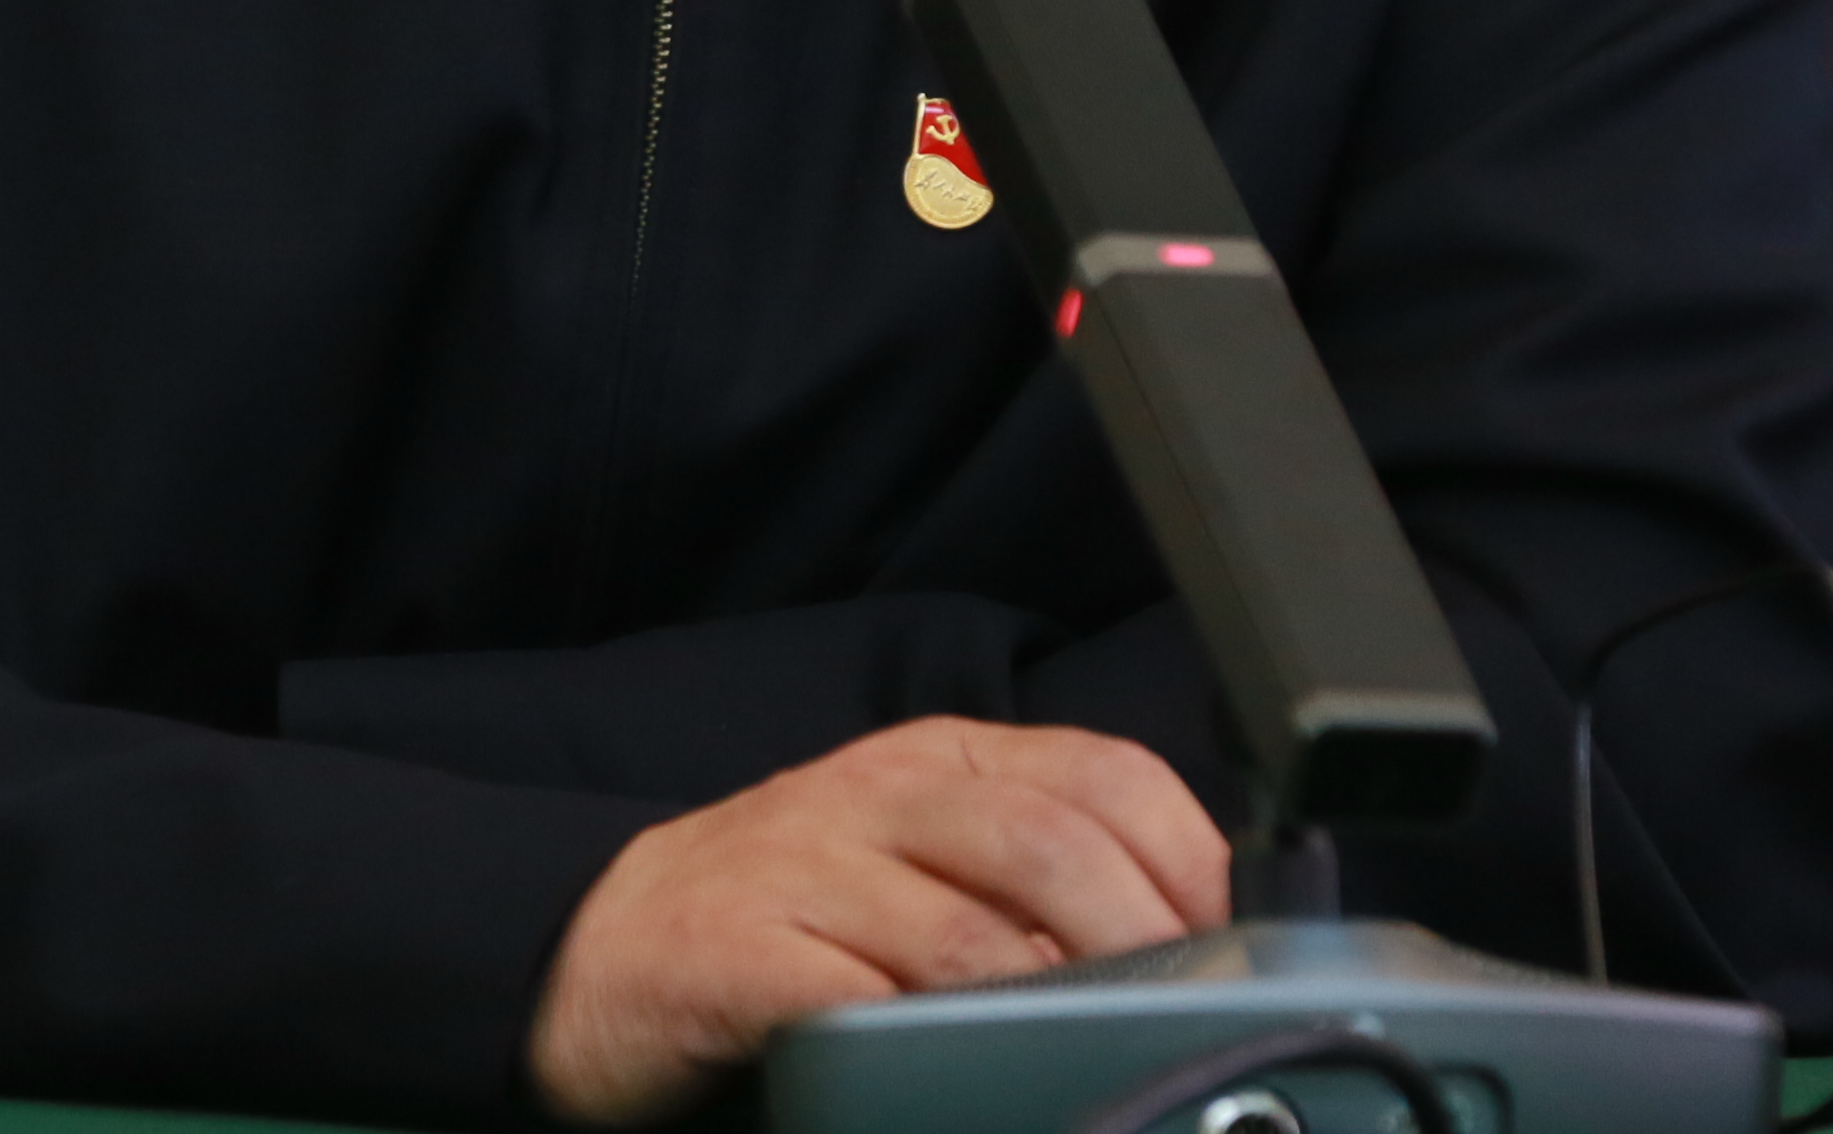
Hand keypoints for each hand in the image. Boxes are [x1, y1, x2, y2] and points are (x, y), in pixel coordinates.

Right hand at [524, 716, 1231, 1124]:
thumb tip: (1192, 945)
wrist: (598, 951)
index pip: (1104, 772)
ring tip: (1087, 1055)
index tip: (1235, 946)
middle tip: (1179, 1019)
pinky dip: (929, 1040)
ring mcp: (802, 866)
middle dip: (1142, 940)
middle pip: (1049, 844)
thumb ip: (1035, 883)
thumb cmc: (787, 922)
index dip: (1191, 859)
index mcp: (940, 762)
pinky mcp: (739, 954)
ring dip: (1052, 1004)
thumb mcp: (921, 867)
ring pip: (967, 928)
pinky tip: (961, 1070)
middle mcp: (876, 794)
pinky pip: (857, 997)